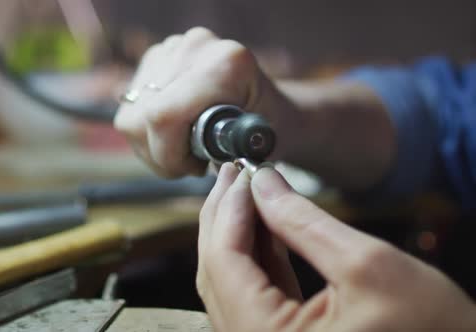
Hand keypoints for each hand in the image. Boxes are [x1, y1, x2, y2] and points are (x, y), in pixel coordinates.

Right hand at [114, 27, 300, 176]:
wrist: (271, 106)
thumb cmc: (271, 130)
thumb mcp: (259, 147)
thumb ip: (228, 151)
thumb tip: (197, 159)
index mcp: (226, 64)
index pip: (164, 117)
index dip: (169, 154)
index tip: (194, 167)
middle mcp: (194, 47)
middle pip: (140, 119)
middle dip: (160, 154)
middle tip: (190, 163)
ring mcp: (171, 49)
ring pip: (130, 117)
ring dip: (151, 147)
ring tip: (184, 149)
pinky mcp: (155, 58)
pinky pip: (131, 108)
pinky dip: (147, 132)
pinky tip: (174, 134)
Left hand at [198, 163, 475, 331]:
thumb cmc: (431, 331)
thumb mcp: (367, 264)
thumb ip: (303, 221)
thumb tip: (262, 182)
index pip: (224, 263)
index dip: (229, 210)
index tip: (240, 172)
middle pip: (218, 273)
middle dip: (225, 218)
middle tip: (234, 175)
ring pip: (232, 282)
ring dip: (238, 234)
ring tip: (247, 192)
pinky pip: (253, 294)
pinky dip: (257, 257)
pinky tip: (264, 224)